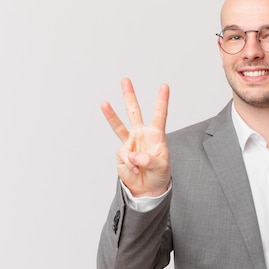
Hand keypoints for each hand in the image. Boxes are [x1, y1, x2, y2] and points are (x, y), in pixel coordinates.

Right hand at [101, 78, 170, 196]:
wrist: (147, 188)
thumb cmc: (159, 175)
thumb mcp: (161, 167)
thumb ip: (148, 159)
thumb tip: (132, 154)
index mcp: (156, 135)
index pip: (159, 115)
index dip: (162, 101)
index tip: (164, 86)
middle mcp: (141, 135)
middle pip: (134, 112)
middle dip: (129, 96)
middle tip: (125, 80)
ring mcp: (130, 142)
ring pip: (119, 125)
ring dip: (111, 114)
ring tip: (104, 103)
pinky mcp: (121, 153)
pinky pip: (124, 156)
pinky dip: (130, 164)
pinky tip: (136, 169)